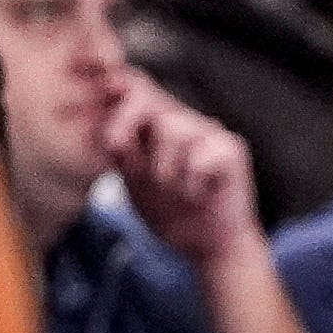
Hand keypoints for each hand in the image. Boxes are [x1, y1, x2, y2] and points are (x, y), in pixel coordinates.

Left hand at [98, 73, 264, 274]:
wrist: (208, 248)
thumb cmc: (171, 212)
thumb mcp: (134, 182)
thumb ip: (121, 153)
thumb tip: (104, 130)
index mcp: (156, 124)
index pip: (133, 89)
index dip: (115, 85)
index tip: (102, 93)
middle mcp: (183, 120)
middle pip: (147, 96)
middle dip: (125, 120)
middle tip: (119, 149)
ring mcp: (209, 131)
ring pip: (171, 128)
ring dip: (162, 171)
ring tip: (174, 192)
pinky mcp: (231, 149)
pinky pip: (198, 157)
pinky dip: (189, 185)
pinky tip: (197, 196)